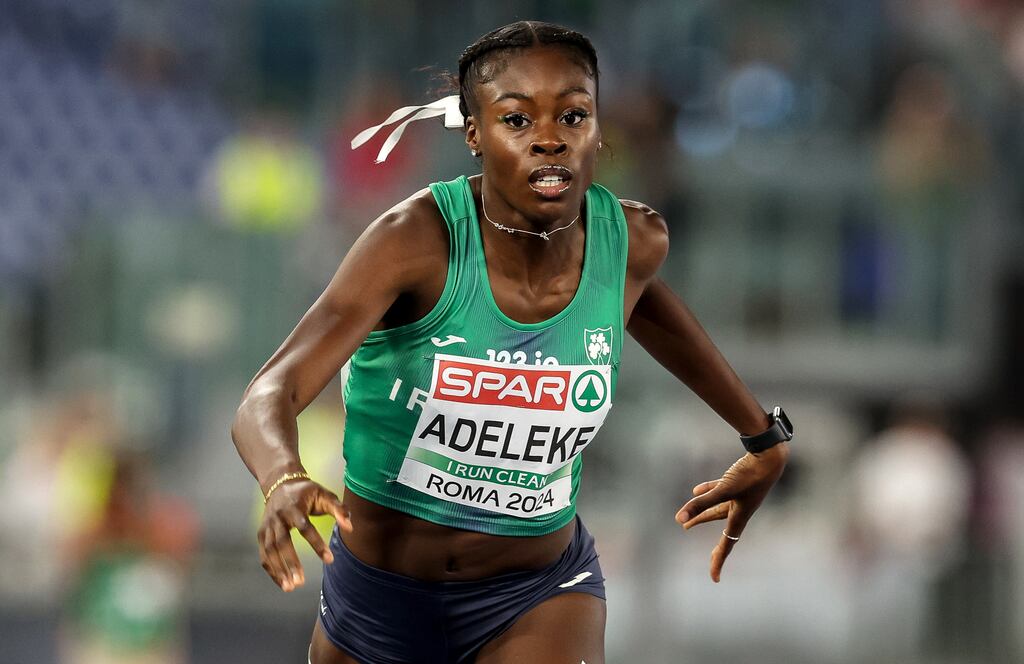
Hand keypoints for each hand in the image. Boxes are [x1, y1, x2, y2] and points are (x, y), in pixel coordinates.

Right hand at [257, 478, 352, 591]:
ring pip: (270, 550)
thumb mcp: (324, 494)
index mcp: (294, 507)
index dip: (317, 544)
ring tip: (291, 587)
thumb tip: (350, 527)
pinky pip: (264, 554)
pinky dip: (271, 569)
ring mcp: (267, 526)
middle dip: (291, 562)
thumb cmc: (307, 492)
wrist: (280, 483)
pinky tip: (282, 582)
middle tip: (301, 582)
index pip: (305, 528)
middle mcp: (277, 517)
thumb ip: (339, 509)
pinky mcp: (261, 533)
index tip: (329, 560)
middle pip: (282, 542)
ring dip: (279, 570)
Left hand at [675, 442, 787, 581]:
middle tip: (704, 555)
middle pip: (721, 529)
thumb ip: (700, 503)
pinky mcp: (738, 481)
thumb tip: (678, 518)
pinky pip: (719, 490)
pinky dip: (707, 491)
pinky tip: (695, 490)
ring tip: (686, 520)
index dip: (718, 561)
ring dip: (702, 514)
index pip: (726, 545)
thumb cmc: (750, 474)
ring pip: (717, 509)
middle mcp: (741, 510)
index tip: (714, 578)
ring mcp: (740, 496)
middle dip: (708, 537)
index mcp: (740, 517)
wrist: (769, 455)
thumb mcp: (724, 490)